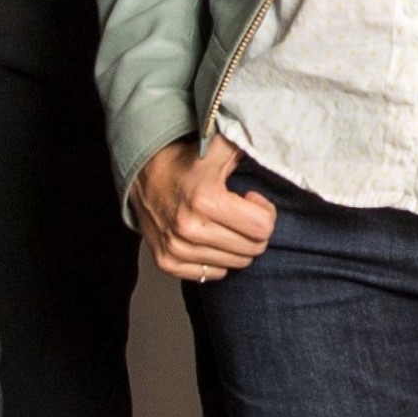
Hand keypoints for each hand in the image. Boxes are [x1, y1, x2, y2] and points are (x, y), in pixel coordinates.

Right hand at [132, 136, 277, 283]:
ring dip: (236, 244)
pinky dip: (217, 259)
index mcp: (206, 200)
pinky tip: (209, 237)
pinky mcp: (167, 262)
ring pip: (236, 263)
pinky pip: (213, 273)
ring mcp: (176, 249)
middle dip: (254, 230)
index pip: (262, 226)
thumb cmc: (186, 163)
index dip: (265, 211)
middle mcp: (189, 228)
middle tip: (241, 212)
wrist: (143, 175)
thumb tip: (274, 143)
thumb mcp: (218, 148)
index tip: (251, 199)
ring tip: (224, 223)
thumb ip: (247, 143)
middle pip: (253, 248)